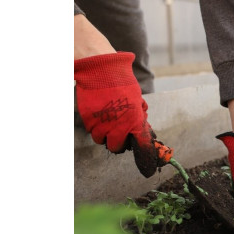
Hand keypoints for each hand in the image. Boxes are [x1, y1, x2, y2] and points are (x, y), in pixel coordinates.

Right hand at [74, 52, 163, 176]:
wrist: (102, 70)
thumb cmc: (123, 83)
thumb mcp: (137, 100)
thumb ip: (139, 116)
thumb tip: (141, 127)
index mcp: (134, 120)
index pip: (140, 144)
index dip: (143, 153)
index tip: (144, 162)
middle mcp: (118, 126)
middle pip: (116, 147)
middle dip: (118, 143)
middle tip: (119, 136)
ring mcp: (101, 123)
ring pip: (101, 140)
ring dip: (104, 136)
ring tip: (107, 124)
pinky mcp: (88, 119)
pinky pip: (91, 131)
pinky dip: (94, 127)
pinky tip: (99, 117)